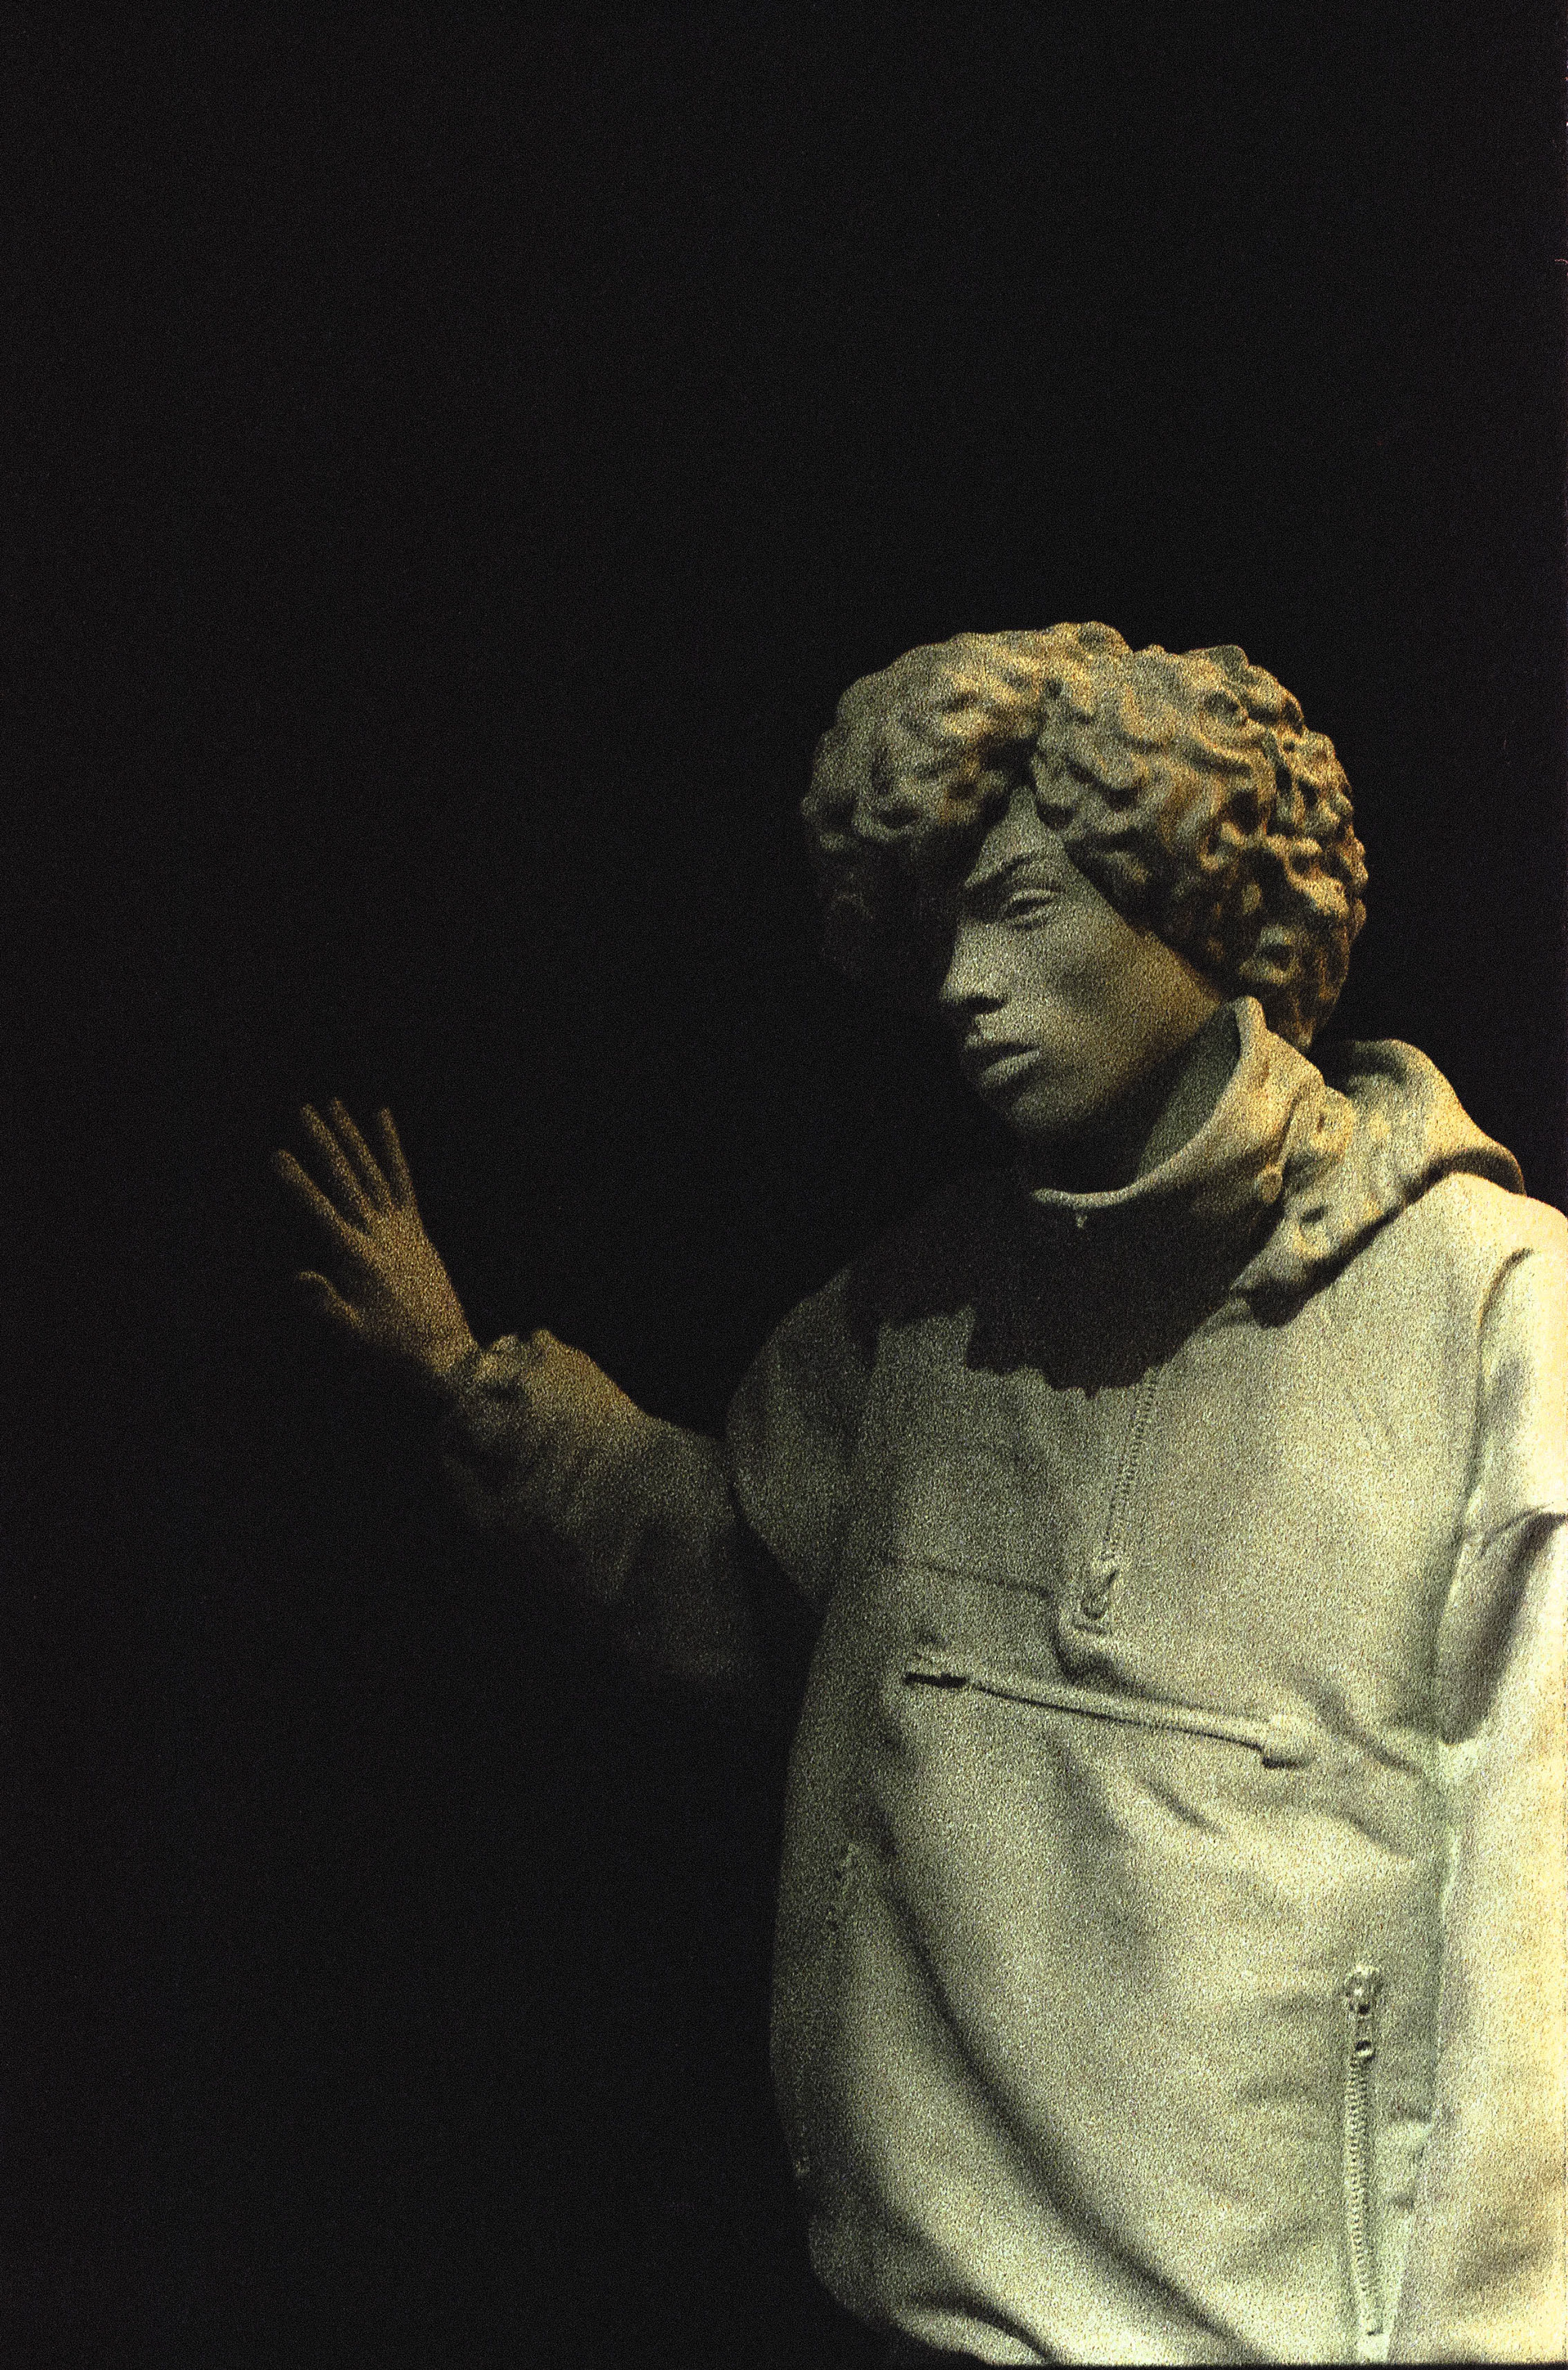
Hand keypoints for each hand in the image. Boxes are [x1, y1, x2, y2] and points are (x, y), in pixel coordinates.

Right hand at [272, 1100, 477, 1388]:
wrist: (443, 1355)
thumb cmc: (389, 1351)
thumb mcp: (350, 1334)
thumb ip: (323, 1305)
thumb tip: (295, 1276)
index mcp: (355, 1258)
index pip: (319, 1212)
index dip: (297, 1184)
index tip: (276, 1155)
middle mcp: (379, 1235)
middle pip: (346, 1180)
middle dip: (323, 1144)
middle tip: (302, 1110)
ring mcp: (401, 1229)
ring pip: (372, 1172)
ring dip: (352, 1137)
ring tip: (333, 1106)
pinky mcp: (417, 1230)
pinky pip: (403, 1180)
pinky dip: (392, 1150)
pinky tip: (383, 1117)